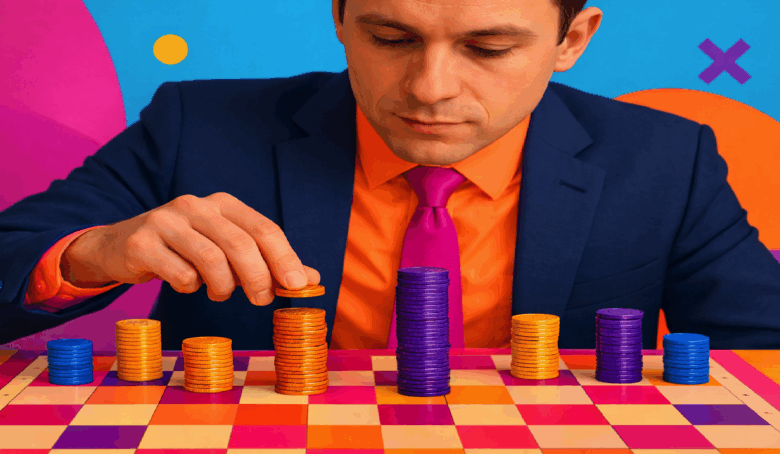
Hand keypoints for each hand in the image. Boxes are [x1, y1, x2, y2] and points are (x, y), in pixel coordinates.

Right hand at [60, 192, 319, 305]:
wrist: (121, 246)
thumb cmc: (185, 250)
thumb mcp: (228, 251)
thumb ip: (268, 263)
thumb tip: (312, 281)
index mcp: (223, 204)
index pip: (264, 229)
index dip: (285, 258)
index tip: (298, 285)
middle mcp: (196, 205)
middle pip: (241, 244)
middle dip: (258, 278)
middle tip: (260, 300)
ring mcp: (166, 221)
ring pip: (211, 261)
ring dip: (223, 286)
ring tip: (219, 292)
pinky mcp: (142, 242)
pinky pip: (180, 274)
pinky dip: (190, 287)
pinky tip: (186, 283)